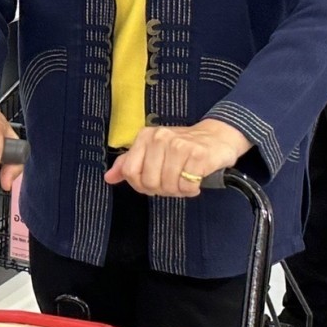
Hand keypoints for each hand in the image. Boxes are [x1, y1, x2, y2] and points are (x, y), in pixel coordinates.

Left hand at [105, 119, 251, 198]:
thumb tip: (109, 177)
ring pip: (167, 185)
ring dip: (178, 190)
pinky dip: (192, 189)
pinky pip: (187, 186)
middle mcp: (160, 138)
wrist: (217, 137)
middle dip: (162, 189)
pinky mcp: (198, 155)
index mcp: (145, 136)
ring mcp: (180, 145)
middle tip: (174, 181)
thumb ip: (129, 163)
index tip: (154, 181)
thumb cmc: (183, 147)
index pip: (130, 172)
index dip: (141, 184)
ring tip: (185, 180)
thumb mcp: (153, 151)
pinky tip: (196, 179)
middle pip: (149, 182)